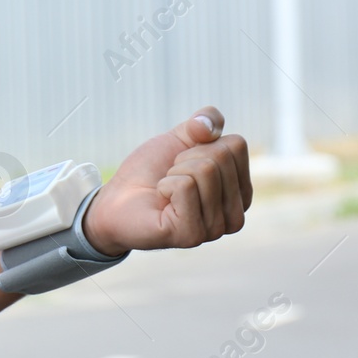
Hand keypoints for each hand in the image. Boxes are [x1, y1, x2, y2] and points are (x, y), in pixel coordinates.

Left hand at [80, 107, 250, 256]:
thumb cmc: (151, 172)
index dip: (202, 144)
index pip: (236, 145)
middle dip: (186, 158)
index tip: (184, 161)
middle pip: (222, 157)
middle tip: (171, 177)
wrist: (117, 198)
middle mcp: (235, 215)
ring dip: (175, 173)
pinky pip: (185, 186)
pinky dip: (166, 185)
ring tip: (166, 191)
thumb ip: (205, 122)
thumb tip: (208, 127)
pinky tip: (161, 202)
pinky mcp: (192, 235)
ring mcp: (215, 229)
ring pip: (205, 171)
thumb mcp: (180, 137)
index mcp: (240, 192)